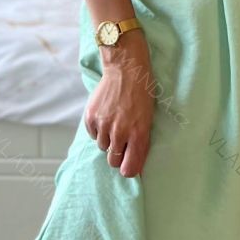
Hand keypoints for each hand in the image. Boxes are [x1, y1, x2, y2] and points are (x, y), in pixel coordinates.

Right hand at [83, 32, 154, 177]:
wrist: (126, 70)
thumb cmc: (142, 95)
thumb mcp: (148, 120)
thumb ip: (141, 143)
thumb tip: (134, 166)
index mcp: (138, 134)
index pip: (129, 169)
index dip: (128, 170)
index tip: (127, 166)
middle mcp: (120, 132)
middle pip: (113, 161)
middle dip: (117, 155)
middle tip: (121, 141)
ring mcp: (104, 125)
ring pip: (102, 147)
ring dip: (108, 140)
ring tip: (114, 123)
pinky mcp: (91, 117)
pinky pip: (93, 135)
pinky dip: (98, 130)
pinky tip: (105, 117)